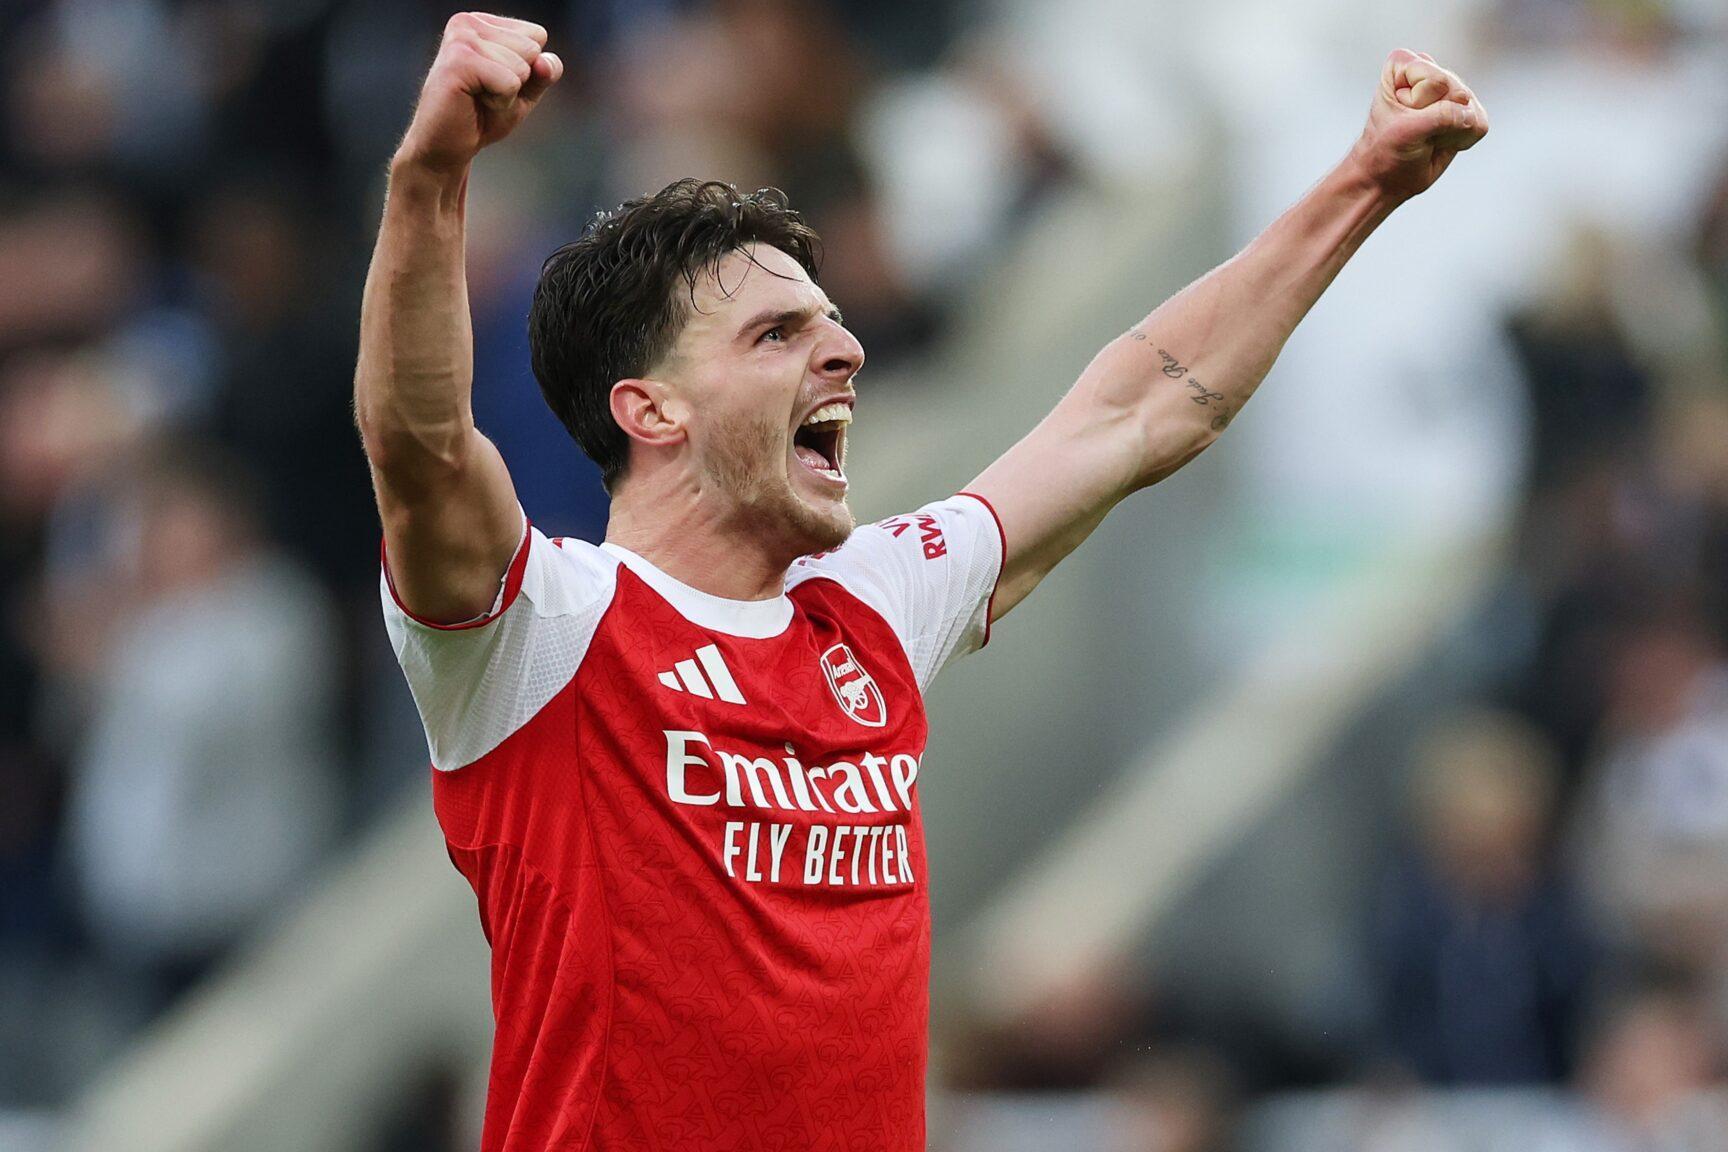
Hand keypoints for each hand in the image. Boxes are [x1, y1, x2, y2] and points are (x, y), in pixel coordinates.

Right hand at [395, 12, 562, 175]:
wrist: (447, 146)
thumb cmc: (482, 116)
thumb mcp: (524, 92)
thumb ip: (544, 74)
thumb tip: (545, 62)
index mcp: (482, 22)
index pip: (537, 35)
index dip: (528, 69)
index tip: (496, 81)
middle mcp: (468, 22)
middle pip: (532, 49)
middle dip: (518, 81)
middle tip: (485, 93)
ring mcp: (461, 38)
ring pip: (522, 66)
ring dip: (507, 93)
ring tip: (477, 97)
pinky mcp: (458, 61)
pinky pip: (510, 83)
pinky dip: (501, 101)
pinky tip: (474, 101)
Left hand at [1353, 49, 1487, 201]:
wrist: (1387, 179)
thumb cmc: (1386, 151)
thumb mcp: (1406, 132)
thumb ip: (1441, 117)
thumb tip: (1471, 115)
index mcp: (1403, 64)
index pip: (1435, 80)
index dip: (1420, 104)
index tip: (1400, 118)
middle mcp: (1428, 69)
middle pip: (1456, 91)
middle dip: (1438, 118)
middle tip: (1416, 131)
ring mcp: (1449, 89)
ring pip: (1470, 107)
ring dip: (1449, 132)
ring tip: (1426, 137)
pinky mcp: (1465, 110)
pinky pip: (1479, 122)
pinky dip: (1461, 139)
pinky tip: (1440, 141)